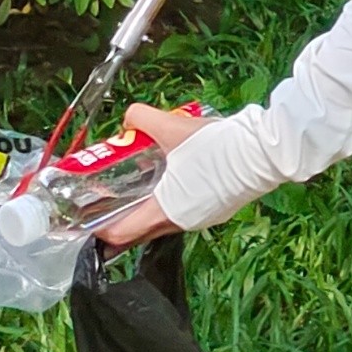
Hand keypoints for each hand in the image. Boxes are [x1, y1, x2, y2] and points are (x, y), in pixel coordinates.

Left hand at [90, 101, 205, 247]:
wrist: (264, 154)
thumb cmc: (219, 147)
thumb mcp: (172, 126)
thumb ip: (141, 118)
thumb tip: (128, 118)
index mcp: (165, 211)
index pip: (120, 234)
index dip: (99, 228)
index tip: (87, 215)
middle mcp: (180, 223)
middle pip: (139, 233)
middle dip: (120, 219)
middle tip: (107, 200)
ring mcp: (200, 220)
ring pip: (161, 224)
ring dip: (145, 211)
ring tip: (136, 188)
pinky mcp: (214, 212)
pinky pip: (181, 215)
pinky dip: (167, 204)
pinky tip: (169, 182)